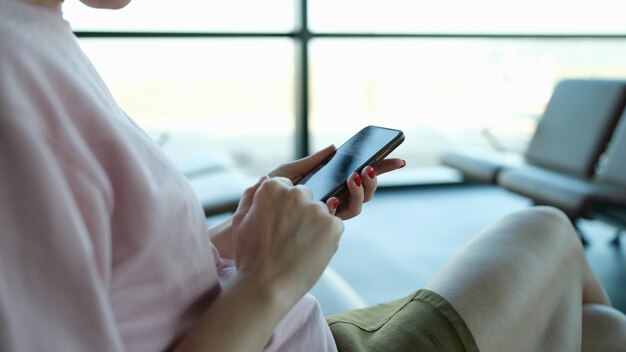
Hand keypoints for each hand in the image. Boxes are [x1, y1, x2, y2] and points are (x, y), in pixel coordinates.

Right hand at [231, 176, 343, 305]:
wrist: (266, 287)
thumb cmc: (250, 257)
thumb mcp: (240, 222)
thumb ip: (251, 196)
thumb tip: (264, 177)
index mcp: (272, 187)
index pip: (286, 187)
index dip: (282, 207)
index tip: (278, 225)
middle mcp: (296, 193)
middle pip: (305, 196)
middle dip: (300, 212)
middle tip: (289, 238)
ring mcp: (316, 209)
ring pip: (321, 212)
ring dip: (315, 225)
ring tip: (299, 248)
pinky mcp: (333, 225)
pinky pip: (334, 226)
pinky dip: (327, 238)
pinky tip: (311, 252)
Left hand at [269, 145, 405, 219]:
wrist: (248, 223)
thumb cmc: (264, 199)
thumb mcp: (285, 173)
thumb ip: (310, 162)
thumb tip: (334, 148)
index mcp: (327, 185)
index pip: (357, 176)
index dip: (379, 167)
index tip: (397, 158)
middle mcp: (333, 201)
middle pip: (364, 189)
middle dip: (377, 175)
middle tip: (378, 164)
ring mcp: (330, 215)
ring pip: (358, 203)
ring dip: (364, 187)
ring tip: (357, 175)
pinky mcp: (325, 226)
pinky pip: (345, 215)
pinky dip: (349, 201)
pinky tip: (340, 192)